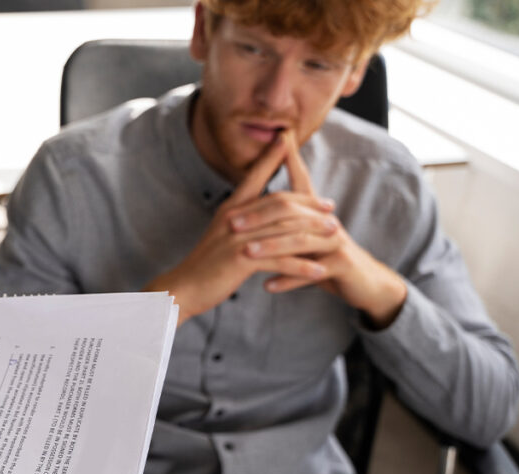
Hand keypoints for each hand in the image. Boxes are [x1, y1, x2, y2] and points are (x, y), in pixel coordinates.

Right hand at [143, 134, 333, 323]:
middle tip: (331, 206)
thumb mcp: (222, 233)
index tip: (286, 139)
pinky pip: (280, 261)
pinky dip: (302, 266)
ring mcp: (237, 239)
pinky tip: (319, 271)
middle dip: (309, 203)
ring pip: (285, 230)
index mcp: (230, 209)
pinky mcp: (241, 261)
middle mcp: (234, 219)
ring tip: (335, 236)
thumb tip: (258, 210)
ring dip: (313, 233)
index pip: (254, 176)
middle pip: (279, 203)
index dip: (271, 157)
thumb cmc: (205, 263)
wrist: (183, 288)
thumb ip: (240, 219)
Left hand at [238, 130, 407, 327]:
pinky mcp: (342, 264)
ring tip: (247, 253)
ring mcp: (336, 242)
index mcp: (316, 211)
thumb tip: (263, 199)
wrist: (363, 283)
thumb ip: (290, 216)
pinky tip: (267, 285)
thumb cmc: (328, 256)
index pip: (302, 180)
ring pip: (301, 240)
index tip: (278, 137)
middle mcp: (326, 221)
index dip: (291, 158)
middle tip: (231, 223)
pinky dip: (288, 279)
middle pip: (291, 211)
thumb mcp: (308, 234)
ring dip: (271, 247)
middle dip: (259, 216)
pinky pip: (311, 272)